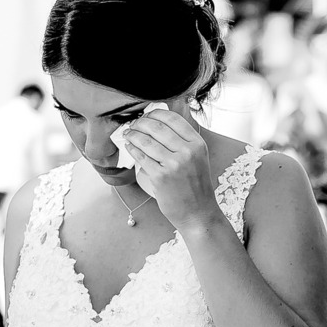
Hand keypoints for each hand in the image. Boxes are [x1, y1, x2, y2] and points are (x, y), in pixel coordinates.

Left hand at [118, 110, 219, 229]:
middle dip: (141, 123)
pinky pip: (141, 157)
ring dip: (133, 134)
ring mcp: (174, 164)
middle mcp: (188, 152)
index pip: (174, 119)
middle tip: (134, 124)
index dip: (156, 114)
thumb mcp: (198, 159)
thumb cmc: (195, 187)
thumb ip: (184, 142)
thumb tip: (159, 124)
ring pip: (146, 141)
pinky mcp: (160, 177)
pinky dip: (132, 149)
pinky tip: (130, 147)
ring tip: (128, 134)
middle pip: (157, 127)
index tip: (147, 115)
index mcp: (198, 144)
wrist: (197, 213)